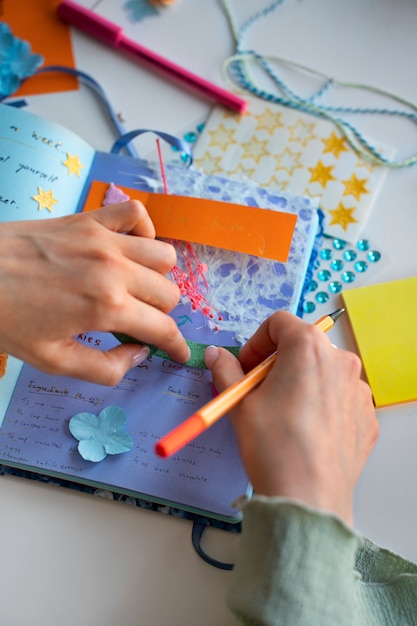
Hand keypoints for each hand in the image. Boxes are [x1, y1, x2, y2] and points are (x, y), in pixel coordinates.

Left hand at [0, 201, 188, 384]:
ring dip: (158, 277)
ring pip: (163, 256)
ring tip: (137, 287)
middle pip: (169, 293)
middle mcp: (114, 270)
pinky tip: (129, 248)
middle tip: (141, 324)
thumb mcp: (52, 360)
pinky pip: (136, 214)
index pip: (163, 328)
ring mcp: (103, 240)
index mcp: (106, 307)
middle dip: (162, 315)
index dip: (177, 346)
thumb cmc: (5, 319)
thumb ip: (104, 368)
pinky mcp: (89, 220)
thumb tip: (138, 355)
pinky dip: (143, 231)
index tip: (179, 354)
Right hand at [204, 311, 377, 524]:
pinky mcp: (366, 415)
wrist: (307, 497)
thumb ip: (226, 370)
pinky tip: (305, 431)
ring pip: (322, 372)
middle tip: (259, 391)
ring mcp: (358, 389)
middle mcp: (341, 360)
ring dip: (300, 383)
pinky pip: (339, 398)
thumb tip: (216, 354)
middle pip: (303, 347)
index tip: (246, 366)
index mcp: (309, 347)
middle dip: (277, 363)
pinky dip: (321, 404)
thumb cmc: (272, 445)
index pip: (279, 323)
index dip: (256, 342)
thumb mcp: (239, 403)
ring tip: (282, 415)